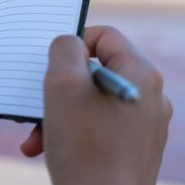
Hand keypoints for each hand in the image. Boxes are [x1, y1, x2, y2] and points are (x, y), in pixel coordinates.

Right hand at [20, 26, 171, 184]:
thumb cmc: (84, 149)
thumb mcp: (63, 84)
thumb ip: (64, 49)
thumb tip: (68, 44)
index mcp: (140, 73)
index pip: (104, 36)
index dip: (72, 42)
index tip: (50, 64)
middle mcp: (149, 96)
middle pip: (94, 71)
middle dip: (58, 87)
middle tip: (36, 103)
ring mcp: (143, 123)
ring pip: (91, 100)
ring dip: (59, 112)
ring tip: (36, 134)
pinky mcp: (133, 146)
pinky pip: (97, 124)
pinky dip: (71, 130)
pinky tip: (47, 147)